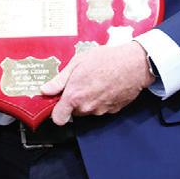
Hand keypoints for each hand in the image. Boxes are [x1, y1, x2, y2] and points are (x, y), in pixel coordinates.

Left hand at [40, 41, 155, 125]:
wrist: (134, 64)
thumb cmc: (105, 60)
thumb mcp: (77, 62)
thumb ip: (60, 79)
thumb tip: (46, 90)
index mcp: (74, 96)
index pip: (58, 118)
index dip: (56, 111)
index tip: (58, 102)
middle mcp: (87, 107)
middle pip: (73, 112)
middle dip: (74, 100)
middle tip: (80, 83)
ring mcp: (101, 110)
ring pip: (88, 110)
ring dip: (88, 100)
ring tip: (95, 81)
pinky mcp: (113, 110)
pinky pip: (101, 108)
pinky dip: (101, 100)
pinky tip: (106, 86)